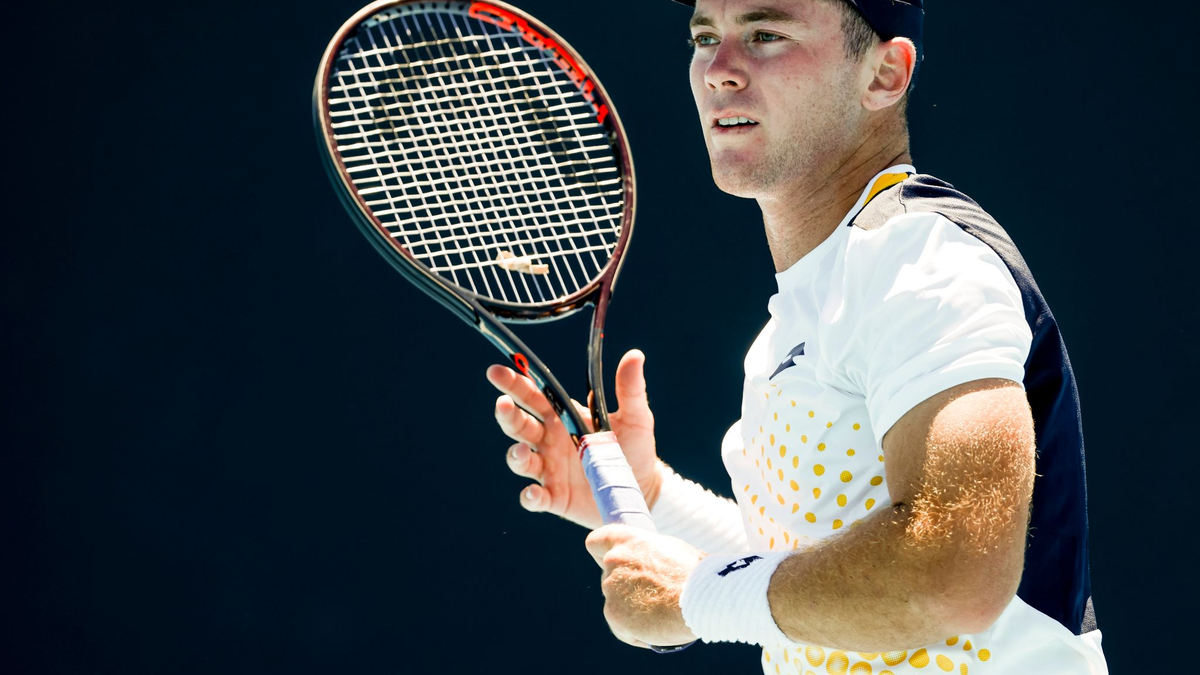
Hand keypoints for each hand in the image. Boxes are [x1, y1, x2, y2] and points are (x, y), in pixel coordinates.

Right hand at [488, 349, 661, 529]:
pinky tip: (533, 493)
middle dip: (507, 414)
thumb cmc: (635, 448)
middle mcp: (549, 442)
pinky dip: (530, 497)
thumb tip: (635, 355)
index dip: (514, 383)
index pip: (533, 396)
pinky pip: (535, 498)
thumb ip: (630, 389)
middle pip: (519, 425)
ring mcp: (550, 471)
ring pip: (521, 460)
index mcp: (562, 418)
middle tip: (502, 403)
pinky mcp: (556, 498)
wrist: (643, 488)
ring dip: (516, 454)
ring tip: (522, 450)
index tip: (496, 371)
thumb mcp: (635, 417)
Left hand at [585, 525, 701, 648]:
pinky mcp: (613, 614)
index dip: (603, 554)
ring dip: (634, 612)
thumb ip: (650, 555)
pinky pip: (623, 628)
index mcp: (628, 539)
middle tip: (652, 598)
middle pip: (609, 577)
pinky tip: (658, 631)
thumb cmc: (696, 574)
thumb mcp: (672, 551)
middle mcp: (614, 560)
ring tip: (663, 616)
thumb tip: (649, 565)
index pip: (596, 542)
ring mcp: (611, 588)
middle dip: (626, 588)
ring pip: (617, 604)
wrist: (700, 598)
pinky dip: (638, 633)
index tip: (616, 564)